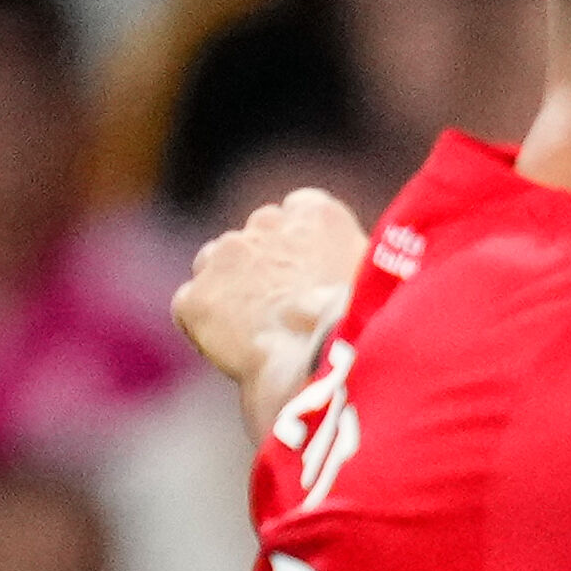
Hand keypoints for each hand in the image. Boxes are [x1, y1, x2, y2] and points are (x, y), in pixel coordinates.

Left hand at [175, 189, 369, 423]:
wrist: (321, 359)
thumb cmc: (361, 326)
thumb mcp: (378, 278)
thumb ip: (353, 260)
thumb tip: (357, 271)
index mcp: (314, 212)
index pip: (296, 215)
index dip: (298, 250)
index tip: (305, 278)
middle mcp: (263, 221)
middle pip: (254, 240)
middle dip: (259, 269)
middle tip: (280, 311)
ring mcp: (223, 256)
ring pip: (217, 267)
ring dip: (230, 291)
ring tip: (258, 332)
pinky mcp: (195, 296)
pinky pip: (193, 309)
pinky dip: (206, 327)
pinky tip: (234, 350)